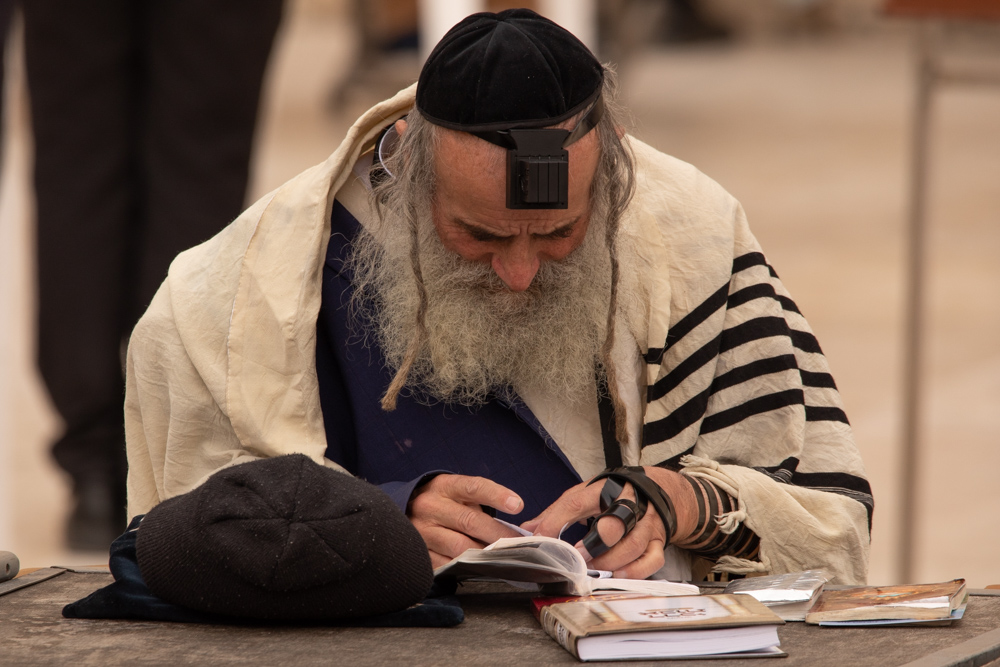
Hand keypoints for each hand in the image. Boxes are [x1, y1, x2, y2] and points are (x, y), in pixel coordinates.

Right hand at [408, 474, 523, 567]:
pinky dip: (466, 567)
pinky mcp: (419, 552)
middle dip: (498, 535)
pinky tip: (479, 568)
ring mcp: (422, 531)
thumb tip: (511, 529)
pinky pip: (447, 563)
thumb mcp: (458, 492)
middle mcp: (430, 506)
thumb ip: (481, 503)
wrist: (406, 511)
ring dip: (484, 554)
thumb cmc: (444, 502)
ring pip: (459, 546)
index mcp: (444, 487)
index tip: (517, 505)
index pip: (473, 487)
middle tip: (518, 544)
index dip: (497, 496)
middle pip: (470, 521)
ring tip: (502, 557)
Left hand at [521, 467, 697, 578]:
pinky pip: (652, 559)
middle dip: (593, 544)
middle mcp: (628, 504)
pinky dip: (636, 570)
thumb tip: (529, 528)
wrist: (658, 489)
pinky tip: (619, 575)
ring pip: (632, 545)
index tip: (541, 536)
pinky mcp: (658, 541)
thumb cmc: (615, 494)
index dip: (557, 520)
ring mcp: (646, 524)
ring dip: (610, 561)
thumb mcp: (586, 494)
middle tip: (577, 556)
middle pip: (613, 524)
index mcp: (604, 489)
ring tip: (593, 568)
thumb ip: (558, 512)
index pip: (577, 502)